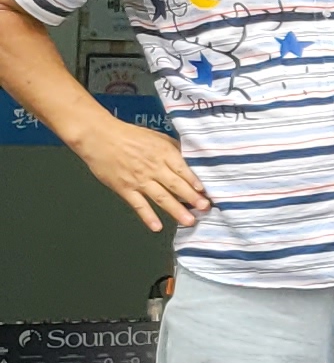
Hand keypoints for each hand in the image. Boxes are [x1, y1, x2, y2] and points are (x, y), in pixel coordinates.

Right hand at [69, 116, 206, 233]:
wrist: (99, 137)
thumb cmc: (128, 135)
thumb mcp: (156, 137)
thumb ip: (173, 149)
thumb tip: (189, 159)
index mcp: (164, 152)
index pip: (184, 169)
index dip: (195, 182)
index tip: (206, 192)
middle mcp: (154, 167)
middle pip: (176, 185)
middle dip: (193, 198)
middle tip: (206, 208)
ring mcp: (139, 179)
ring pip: (161, 197)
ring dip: (176, 210)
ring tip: (189, 221)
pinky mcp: (124, 188)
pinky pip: (139, 205)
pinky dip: (148, 216)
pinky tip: (157, 227)